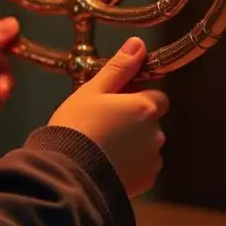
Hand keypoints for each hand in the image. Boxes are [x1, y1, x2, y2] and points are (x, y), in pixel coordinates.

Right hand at [49, 37, 168, 196]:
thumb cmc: (77, 125)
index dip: (137, 97)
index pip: (157, 97)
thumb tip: (138, 43)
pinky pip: (142, 168)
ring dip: (133, 145)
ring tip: (102, 147)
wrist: (68, 170)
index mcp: (145, 107)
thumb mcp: (93, 90)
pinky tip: (106, 163)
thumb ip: (119, 67)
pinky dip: (130, 166)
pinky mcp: (145, 182)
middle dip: (135, 122)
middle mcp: (156, 133)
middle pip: (151, 122)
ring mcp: (152, 160)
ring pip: (147, 146)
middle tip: (103, 125)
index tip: (115, 102)